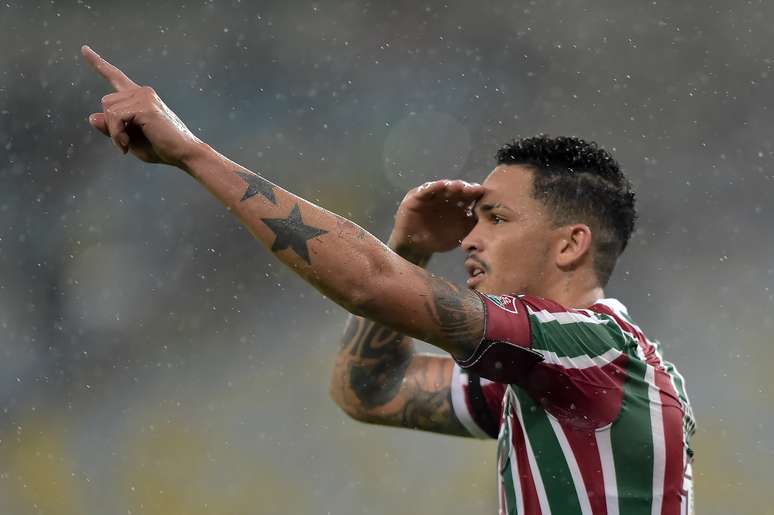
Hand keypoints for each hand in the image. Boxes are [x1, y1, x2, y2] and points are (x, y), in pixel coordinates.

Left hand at [81, 45, 201, 167]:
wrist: (184, 154)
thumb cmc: (161, 148)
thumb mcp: (129, 139)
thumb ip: (111, 128)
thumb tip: (91, 116)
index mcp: (139, 97)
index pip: (115, 76)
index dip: (98, 63)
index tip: (84, 49)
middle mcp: (142, 92)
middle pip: (106, 102)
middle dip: (110, 125)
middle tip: (123, 144)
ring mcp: (144, 96)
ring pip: (109, 110)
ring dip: (114, 132)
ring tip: (126, 145)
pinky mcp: (145, 106)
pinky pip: (116, 117)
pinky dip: (116, 134)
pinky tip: (126, 146)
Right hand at [389, 179, 484, 258]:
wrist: (415, 247)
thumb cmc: (438, 239)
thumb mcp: (459, 233)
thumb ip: (471, 224)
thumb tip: (489, 217)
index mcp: (456, 204)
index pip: (468, 196)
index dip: (475, 194)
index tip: (483, 193)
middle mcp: (445, 197)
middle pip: (457, 189)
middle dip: (465, 188)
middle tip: (473, 189)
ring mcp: (432, 195)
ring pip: (443, 187)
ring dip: (452, 186)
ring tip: (459, 186)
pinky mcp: (417, 196)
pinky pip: (426, 190)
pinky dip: (434, 187)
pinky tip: (442, 185)